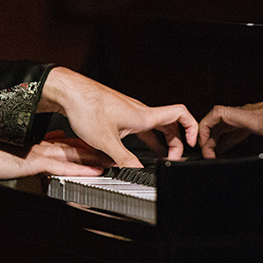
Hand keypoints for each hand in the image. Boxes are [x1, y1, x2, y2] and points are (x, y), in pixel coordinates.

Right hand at [0, 131, 108, 180]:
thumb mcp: (8, 158)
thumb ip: (23, 157)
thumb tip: (32, 157)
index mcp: (34, 146)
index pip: (62, 145)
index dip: (79, 145)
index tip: (93, 145)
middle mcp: (39, 147)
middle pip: (72, 148)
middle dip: (92, 150)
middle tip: (111, 151)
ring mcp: (38, 153)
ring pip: (72, 156)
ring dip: (92, 158)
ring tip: (111, 160)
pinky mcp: (35, 161)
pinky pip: (62, 166)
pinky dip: (79, 168)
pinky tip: (93, 170)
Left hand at [37, 67, 197, 167]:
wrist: (70, 92)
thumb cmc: (87, 107)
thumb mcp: (106, 140)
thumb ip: (124, 158)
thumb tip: (137, 171)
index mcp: (144, 116)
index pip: (180, 114)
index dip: (192, 128)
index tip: (192, 143)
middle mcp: (140, 111)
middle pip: (170, 125)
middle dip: (176, 142)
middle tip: (172, 158)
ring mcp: (130, 112)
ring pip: (155, 126)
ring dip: (162, 141)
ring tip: (161, 157)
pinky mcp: (120, 114)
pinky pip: (141, 126)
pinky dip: (147, 137)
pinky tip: (137, 148)